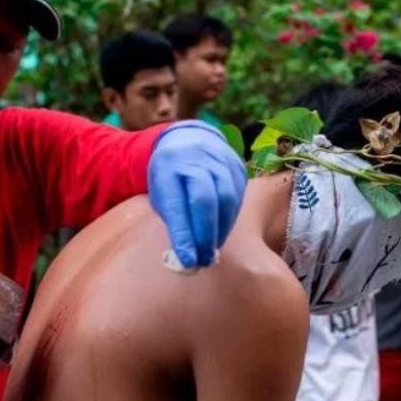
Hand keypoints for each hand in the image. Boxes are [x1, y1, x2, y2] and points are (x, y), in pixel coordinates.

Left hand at [148, 122, 247, 268]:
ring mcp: (220, 160)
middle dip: (205, 234)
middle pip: (205, 200)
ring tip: (212, 250)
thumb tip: (187, 257)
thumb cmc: (172, 176)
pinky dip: (229, 219)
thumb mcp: (162, 193)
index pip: (177, 203)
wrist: (190, 141)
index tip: (187, 260)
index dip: (183, 233)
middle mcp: (196, 159)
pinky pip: (237, 197)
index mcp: (168, 165)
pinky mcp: (238, 166)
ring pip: (226, 199)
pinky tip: (221, 232)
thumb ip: (173, 220)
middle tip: (204, 260)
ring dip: (220, 230)